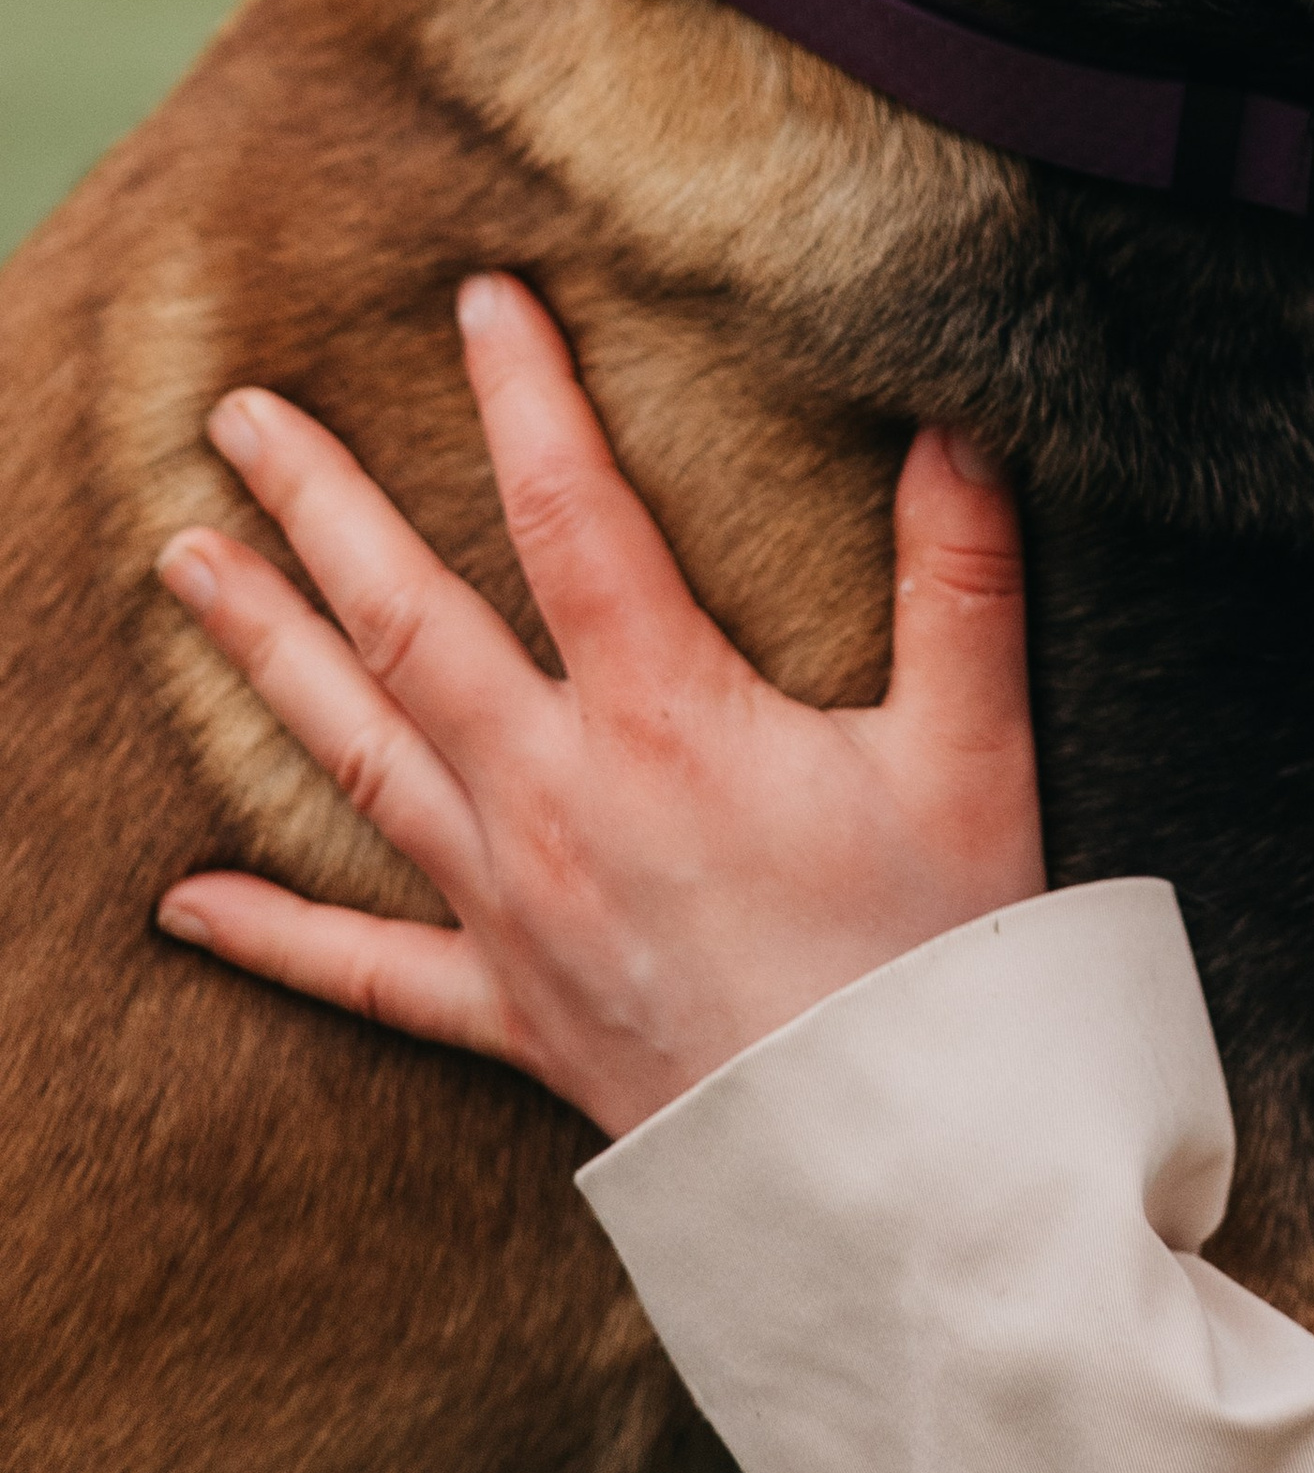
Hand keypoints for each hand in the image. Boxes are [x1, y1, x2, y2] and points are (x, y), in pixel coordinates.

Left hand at [153, 274, 1044, 1135]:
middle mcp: (559, 801)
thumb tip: (958, 421)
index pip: (571, 517)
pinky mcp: (510, 1013)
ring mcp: (515, 911)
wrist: (901, 1175)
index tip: (481, 297)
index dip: (525, 396)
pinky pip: (365, 972)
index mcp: (668, 721)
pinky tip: (182, 900)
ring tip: (183, 564)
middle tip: (238, 419)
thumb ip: (959, 578)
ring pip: (357, 759)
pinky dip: (271, 933)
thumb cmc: (940, 958)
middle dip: (319, 508)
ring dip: (264, 654)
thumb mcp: (972, 750)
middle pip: (410, 623)